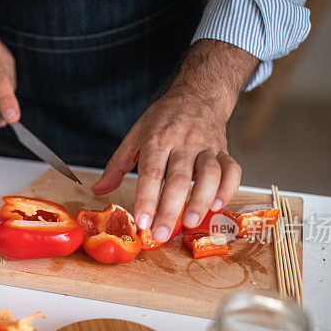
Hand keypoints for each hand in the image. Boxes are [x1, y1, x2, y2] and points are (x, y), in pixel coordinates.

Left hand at [92, 84, 241, 241]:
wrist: (198, 95)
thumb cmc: (164, 120)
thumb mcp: (135, 136)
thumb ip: (117, 165)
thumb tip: (98, 190)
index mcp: (157, 139)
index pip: (151, 172)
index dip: (146, 198)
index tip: (142, 222)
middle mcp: (183, 142)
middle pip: (179, 178)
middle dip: (170, 209)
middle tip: (162, 234)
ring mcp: (207, 146)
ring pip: (209, 174)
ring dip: (202, 200)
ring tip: (191, 223)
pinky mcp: (225, 151)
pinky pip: (232, 170)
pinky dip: (228, 189)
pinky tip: (218, 206)